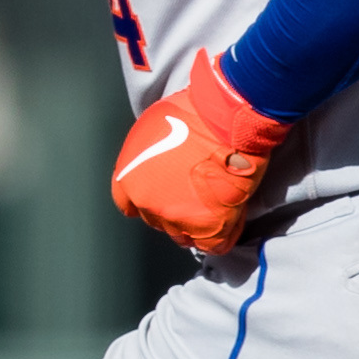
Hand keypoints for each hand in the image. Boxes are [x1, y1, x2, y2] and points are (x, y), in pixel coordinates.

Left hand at [107, 49, 291, 255]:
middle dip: (175, 210)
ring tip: (215, 204)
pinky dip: (223, 234)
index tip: (162, 195)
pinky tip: (230, 218)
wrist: (224, 119)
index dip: (148, 199)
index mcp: (129, 180)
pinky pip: (213, 245)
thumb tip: (156, 164)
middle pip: (158, 221)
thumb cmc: (191, 114)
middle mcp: (148, 204)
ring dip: (197, 224)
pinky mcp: (208, 228)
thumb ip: (147, 155)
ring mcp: (178, 219)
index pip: (129, 204)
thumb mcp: (151, 128)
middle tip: (195, 192)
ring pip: (184, 235)